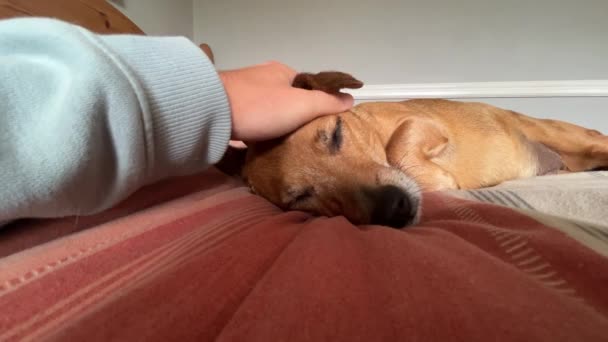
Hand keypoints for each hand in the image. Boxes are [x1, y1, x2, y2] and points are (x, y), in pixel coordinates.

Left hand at [218, 61, 353, 141]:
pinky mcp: (227, 110)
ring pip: (268, 113)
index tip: (323, 126)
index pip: (309, 88)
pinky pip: (251, 123)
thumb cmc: (259, 106)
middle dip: (296, 119)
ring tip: (286, 147)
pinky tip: (262, 147)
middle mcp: (262, 79)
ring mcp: (242, 94)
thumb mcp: (301, 105)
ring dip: (276, 127)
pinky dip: (258, 133)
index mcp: (281, 72)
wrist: (209, 112)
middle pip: (288, 101)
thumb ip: (327, 102)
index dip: (319, 106)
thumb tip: (350, 99)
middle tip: (305, 141)